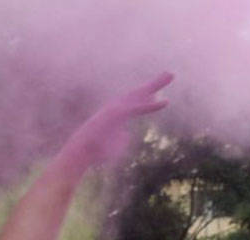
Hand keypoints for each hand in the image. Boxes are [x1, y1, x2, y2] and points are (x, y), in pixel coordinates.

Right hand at [57, 73, 171, 172]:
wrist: (80, 154)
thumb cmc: (92, 153)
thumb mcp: (108, 146)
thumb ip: (120, 139)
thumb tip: (126, 134)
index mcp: (114, 116)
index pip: (132, 104)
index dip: (145, 100)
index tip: (156, 97)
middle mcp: (114, 108)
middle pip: (137, 93)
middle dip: (153, 85)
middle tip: (169, 74)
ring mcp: (115, 109)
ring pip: (138, 94)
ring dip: (154, 85)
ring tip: (170, 75)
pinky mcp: (117, 114)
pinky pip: (137, 108)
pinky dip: (151, 107)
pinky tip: (166, 103)